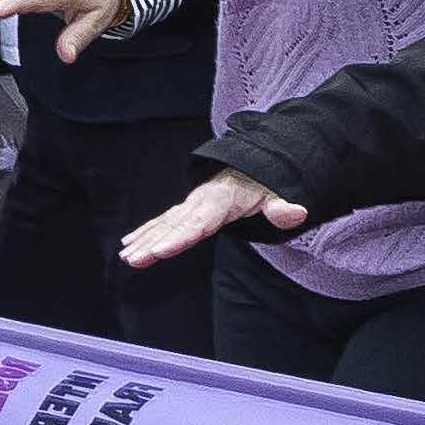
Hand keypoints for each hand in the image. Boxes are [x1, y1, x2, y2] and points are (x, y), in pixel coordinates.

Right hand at [120, 167, 300, 267]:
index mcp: (220, 200)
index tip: (163, 250)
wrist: (248, 165)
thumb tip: (297, 213)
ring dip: (144, 241)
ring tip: (127, 257)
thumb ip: (281, 206)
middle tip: (134, 259)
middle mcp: (199, 202)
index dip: (181, 237)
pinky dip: (145, 232)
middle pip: (175, 226)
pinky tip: (128, 244)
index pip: (199, 222)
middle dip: (153, 243)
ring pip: (164, 225)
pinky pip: (162, 222)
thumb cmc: (260, 183)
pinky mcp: (185, 210)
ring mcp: (189, 206)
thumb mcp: (275, 191)